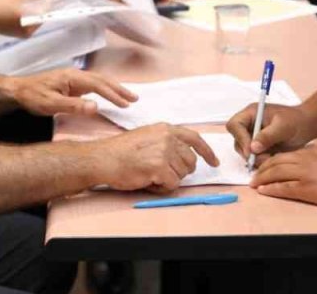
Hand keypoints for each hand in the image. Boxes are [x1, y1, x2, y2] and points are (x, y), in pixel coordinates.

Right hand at [0, 0, 46, 38]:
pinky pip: (33, 25)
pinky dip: (34, 18)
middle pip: (43, 17)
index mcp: (26, 19)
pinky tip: (29, 11)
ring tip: (37, 4)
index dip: (49, 2)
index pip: (44, 10)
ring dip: (40, 13)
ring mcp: (26, 34)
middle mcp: (28, 29)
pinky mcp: (23, 36)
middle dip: (45, 7)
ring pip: (39, 21)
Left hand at [0, 68, 137, 115]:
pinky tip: (108, 96)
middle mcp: (75, 75)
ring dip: (113, 89)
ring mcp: (73, 79)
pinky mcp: (70, 84)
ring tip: (127, 97)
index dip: (113, 94)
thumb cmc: (32, 97)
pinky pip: (92, 85)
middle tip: (134, 99)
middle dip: (119, 89)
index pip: (98, 85)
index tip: (125, 104)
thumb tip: (96, 107)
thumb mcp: (51, 105)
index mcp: (73, 77)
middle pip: (102, 80)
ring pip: (99, 81)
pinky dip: (104, 90)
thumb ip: (74, 106)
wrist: (16, 91)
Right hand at [91, 124, 218, 192]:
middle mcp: (168, 137)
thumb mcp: (147, 136)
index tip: (214, 162)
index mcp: (166, 129)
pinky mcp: (159, 167)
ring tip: (150, 175)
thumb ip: (167, 142)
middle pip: (190, 161)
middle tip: (162, 174)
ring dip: (169, 179)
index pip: (195, 139)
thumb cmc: (121, 152)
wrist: (102, 159)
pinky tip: (148, 181)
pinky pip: (172, 185)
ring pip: (182, 174)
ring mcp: (164, 151)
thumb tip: (188, 157)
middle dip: (180, 171)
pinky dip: (162, 187)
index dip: (207, 152)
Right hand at [226, 103, 313, 163]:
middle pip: (237, 141)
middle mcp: (249, 125)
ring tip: (273, 157)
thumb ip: (268, 136)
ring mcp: (252, 137)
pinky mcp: (258, 148)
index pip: (235, 125)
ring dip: (256, 159)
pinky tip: (274, 157)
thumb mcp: (283, 126)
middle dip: (249, 152)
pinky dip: (261, 161)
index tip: (251, 150)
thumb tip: (253, 147)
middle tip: (264, 158)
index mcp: (252, 113)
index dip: (240, 138)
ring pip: (244, 152)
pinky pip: (253, 158)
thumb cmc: (296, 120)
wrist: (306, 127)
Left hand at [251, 147, 316, 208]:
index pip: (285, 154)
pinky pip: (283, 188)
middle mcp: (305, 160)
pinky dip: (271, 189)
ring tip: (254, 183)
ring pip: (276, 173)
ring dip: (262, 178)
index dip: (272, 160)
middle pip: (277, 162)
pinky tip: (263, 190)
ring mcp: (305, 174)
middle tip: (254, 175)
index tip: (265, 165)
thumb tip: (308, 158)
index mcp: (312, 152)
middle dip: (262, 168)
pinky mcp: (307, 189)